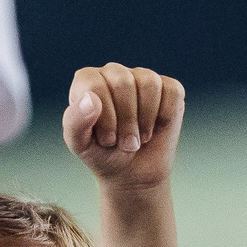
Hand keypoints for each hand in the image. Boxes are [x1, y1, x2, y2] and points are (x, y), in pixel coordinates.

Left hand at [65, 63, 184, 191]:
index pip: (95, 85)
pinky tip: (156, 126)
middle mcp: (114, 73)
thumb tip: (91, 98)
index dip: (106, 118)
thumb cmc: (103, 154)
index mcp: (88, 81)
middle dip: (127, 121)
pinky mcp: (168, 88)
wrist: (133, 174)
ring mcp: (142, 77)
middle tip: (126, 143)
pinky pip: (171, 91)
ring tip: (140, 137)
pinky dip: (165, 115)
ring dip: (146, 119)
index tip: (107, 140)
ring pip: (149, 83)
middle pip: (123, 82)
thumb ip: (75, 122)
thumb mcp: (80, 145)